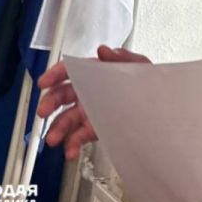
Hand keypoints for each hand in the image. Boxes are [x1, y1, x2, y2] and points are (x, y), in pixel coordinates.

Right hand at [36, 44, 150, 159]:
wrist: (159, 108)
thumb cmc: (148, 82)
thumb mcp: (138, 66)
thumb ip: (121, 58)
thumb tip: (104, 51)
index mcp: (96, 73)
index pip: (71, 71)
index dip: (54, 74)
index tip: (44, 82)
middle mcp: (89, 92)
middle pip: (62, 95)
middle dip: (49, 103)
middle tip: (43, 112)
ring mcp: (90, 111)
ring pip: (66, 119)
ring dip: (57, 129)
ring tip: (53, 139)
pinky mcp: (95, 128)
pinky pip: (78, 137)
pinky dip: (72, 144)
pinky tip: (70, 151)